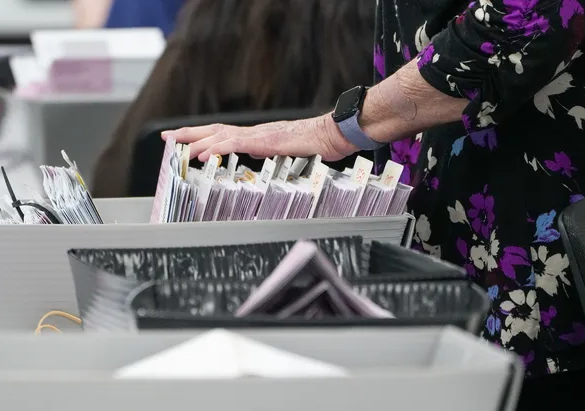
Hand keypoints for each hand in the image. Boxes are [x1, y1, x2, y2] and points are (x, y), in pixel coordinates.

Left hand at [161, 113, 358, 161]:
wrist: (330, 136)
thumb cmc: (313, 145)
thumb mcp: (283, 152)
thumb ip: (264, 152)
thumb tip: (251, 153)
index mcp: (256, 136)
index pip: (223, 134)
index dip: (201, 136)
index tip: (183, 140)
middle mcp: (253, 132)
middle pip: (214, 129)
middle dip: (189, 133)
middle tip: (167, 138)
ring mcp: (257, 135)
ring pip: (219, 135)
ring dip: (196, 140)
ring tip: (176, 145)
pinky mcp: (264, 141)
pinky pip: (234, 143)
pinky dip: (214, 147)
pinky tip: (201, 153)